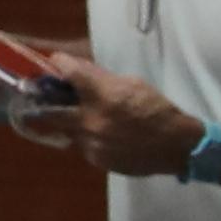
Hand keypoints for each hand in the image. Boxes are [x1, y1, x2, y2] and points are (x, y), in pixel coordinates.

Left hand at [33, 55, 196, 178]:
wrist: (176, 146)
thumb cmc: (158, 110)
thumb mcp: (134, 84)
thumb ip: (103, 78)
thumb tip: (81, 69)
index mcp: (102, 96)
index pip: (69, 73)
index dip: (60, 64)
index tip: (57, 62)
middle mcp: (90, 120)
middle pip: (49, 110)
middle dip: (44, 100)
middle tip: (44, 95)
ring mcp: (91, 142)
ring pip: (65, 129)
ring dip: (69, 121)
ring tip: (80, 115)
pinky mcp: (95, 159)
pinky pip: (82, 144)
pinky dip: (87, 136)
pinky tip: (102, 134)